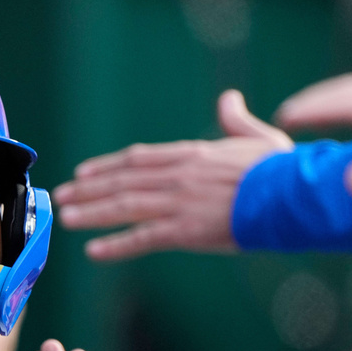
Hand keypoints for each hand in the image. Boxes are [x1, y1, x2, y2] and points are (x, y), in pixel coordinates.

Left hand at [53, 90, 292, 259]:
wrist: (291, 196)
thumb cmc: (281, 170)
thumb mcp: (258, 137)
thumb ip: (236, 120)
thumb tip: (229, 99)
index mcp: (192, 154)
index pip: (138, 159)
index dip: (107, 166)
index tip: (84, 171)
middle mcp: (177, 176)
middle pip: (122, 181)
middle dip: (88, 189)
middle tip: (60, 195)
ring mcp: (178, 203)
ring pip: (124, 207)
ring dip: (91, 213)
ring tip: (65, 217)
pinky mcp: (184, 231)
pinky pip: (142, 238)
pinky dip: (115, 245)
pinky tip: (93, 251)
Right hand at [277, 73, 351, 233]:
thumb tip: (348, 177)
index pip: (349, 105)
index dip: (314, 110)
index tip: (286, 119)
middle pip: (350, 90)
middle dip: (314, 100)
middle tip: (284, 116)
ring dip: (327, 99)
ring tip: (300, 116)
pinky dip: (342, 105)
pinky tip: (335, 119)